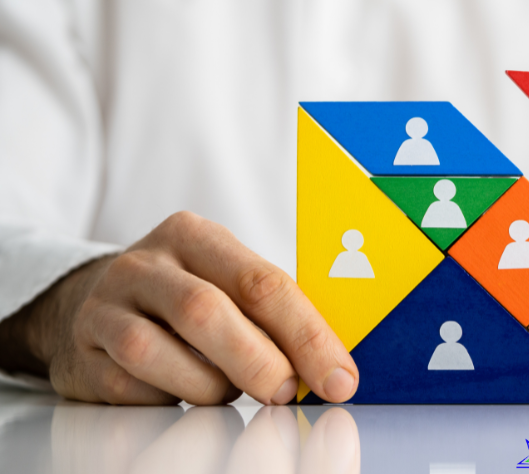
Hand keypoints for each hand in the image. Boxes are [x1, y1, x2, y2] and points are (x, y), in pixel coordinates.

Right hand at [0, 211, 357, 404]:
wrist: (94, 304)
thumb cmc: (187, 296)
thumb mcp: (227, 282)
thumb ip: (272, 311)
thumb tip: (332, 364)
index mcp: (195, 236)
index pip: (262, 282)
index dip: (307, 334)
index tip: (338, 377)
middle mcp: (145, 264)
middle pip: (206, 311)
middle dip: (257, 361)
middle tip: (285, 393)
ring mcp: (106, 306)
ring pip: (155, 352)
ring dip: (207, 384)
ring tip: (227, 390)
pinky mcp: (84, 353)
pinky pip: (128, 387)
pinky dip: (166, 398)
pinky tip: (181, 392)